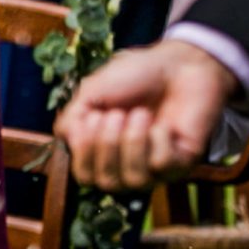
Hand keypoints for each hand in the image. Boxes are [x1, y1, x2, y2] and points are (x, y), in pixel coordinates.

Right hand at [54, 39, 237, 190]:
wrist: (176, 65)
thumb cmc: (134, 77)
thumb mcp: (92, 92)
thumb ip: (71, 119)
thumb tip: (67, 141)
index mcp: (104, 151)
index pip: (85, 176)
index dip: (84, 151)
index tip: (92, 116)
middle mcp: (128, 165)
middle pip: (107, 182)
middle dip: (108, 145)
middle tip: (117, 113)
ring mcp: (156, 168)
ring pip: (135, 179)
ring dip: (133, 142)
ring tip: (140, 114)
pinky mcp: (182, 163)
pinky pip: (162, 165)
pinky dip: (159, 140)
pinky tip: (164, 124)